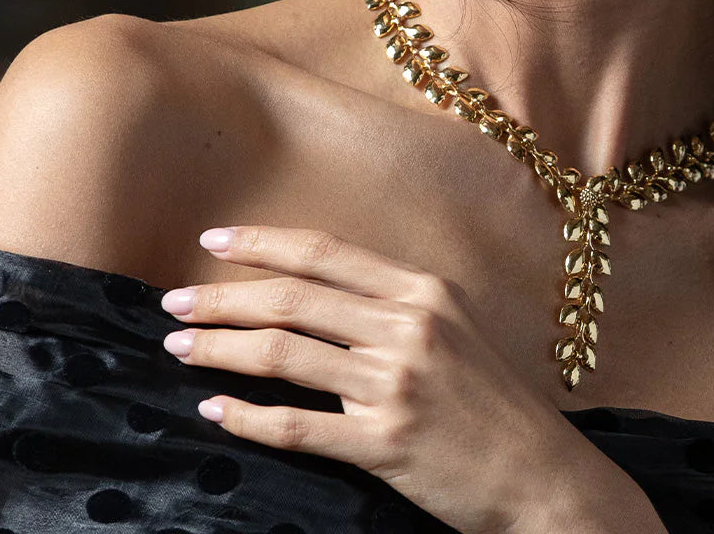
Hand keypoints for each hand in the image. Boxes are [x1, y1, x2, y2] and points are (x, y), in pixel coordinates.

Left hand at [158, 224, 610, 533]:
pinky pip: (297, 426)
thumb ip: (392, 304)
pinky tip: (214, 413)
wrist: (538, 470)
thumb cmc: (492, 399)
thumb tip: (316, 291)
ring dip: (220, 349)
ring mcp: (397, 383)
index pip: (325, 253)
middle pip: (293, 298)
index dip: (263, 244)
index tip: (215, 242)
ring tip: (179, 348)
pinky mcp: (386, 441)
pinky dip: (247, 417)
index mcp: (424, 290)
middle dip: (223, 297)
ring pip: (285, 354)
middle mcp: (409, 326)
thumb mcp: (454, 327)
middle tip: (175, 302)